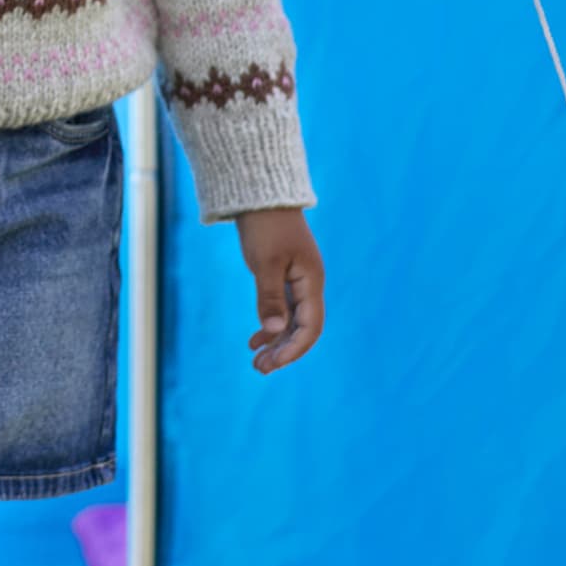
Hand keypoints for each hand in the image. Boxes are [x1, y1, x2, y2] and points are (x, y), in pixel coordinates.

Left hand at [238, 206, 323, 373]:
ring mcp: (296, 282)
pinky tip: (255, 340)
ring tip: (257, 362)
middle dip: (284, 351)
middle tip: (260, 369)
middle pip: (302, 329)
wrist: (260, 196)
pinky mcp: (282, 277)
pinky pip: (282, 310)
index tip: (273, 363)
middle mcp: (308, 285)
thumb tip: (274, 331)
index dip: (294, 349)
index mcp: (311, 282)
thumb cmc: (264, 226)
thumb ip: (270, 297)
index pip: (310, 327)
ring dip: (276, 343)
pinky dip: (270, 327)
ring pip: (291, 322)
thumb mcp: (265, 263)